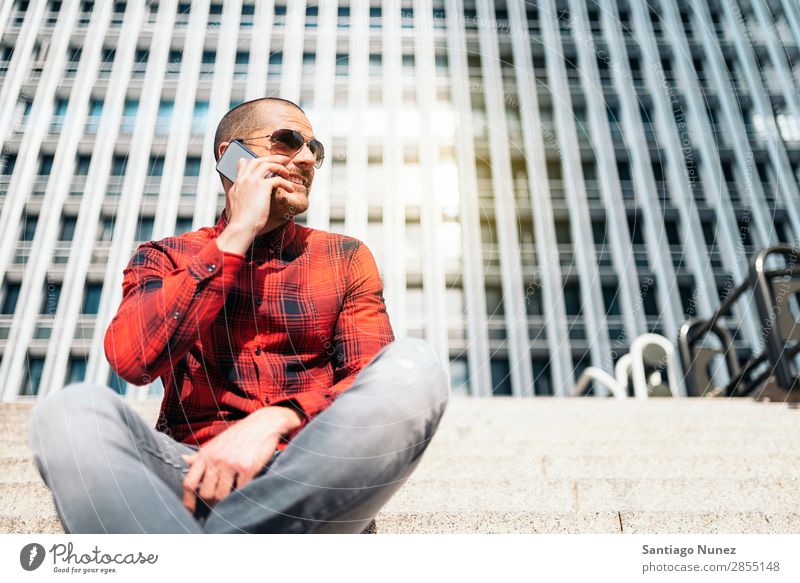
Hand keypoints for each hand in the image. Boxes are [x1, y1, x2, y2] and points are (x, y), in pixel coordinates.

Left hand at [181, 405, 301, 513]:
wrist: (263, 424)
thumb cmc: (239, 435)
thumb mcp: (216, 443)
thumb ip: (200, 455)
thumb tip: (183, 460)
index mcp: (205, 454)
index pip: (189, 483)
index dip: (188, 501)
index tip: (190, 511)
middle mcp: (216, 459)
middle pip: (205, 493)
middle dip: (211, 500)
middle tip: (219, 498)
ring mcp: (231, 464)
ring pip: (221, 495)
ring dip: (226, 498)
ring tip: (232, 491)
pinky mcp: (247, 468)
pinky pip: (239, 490)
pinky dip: (241, 492)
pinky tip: (244, 484)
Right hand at [217, 155, 297, 254]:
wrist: (241, 226)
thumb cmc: (239, 220)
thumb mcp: (233, 204)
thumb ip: (237, 195)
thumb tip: (239, 195)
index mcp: (237, 183)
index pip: (244, 165)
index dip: (254, 160)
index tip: (262, 161)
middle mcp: (244, 179)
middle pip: (258, 161)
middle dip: (272, 158)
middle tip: (282, 159)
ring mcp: (253, 181)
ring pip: (268, 164)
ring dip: (279, 167)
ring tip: (287, 173)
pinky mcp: (263, 187)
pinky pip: (278, 179)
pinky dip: (286, 183)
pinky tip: (290, 189)